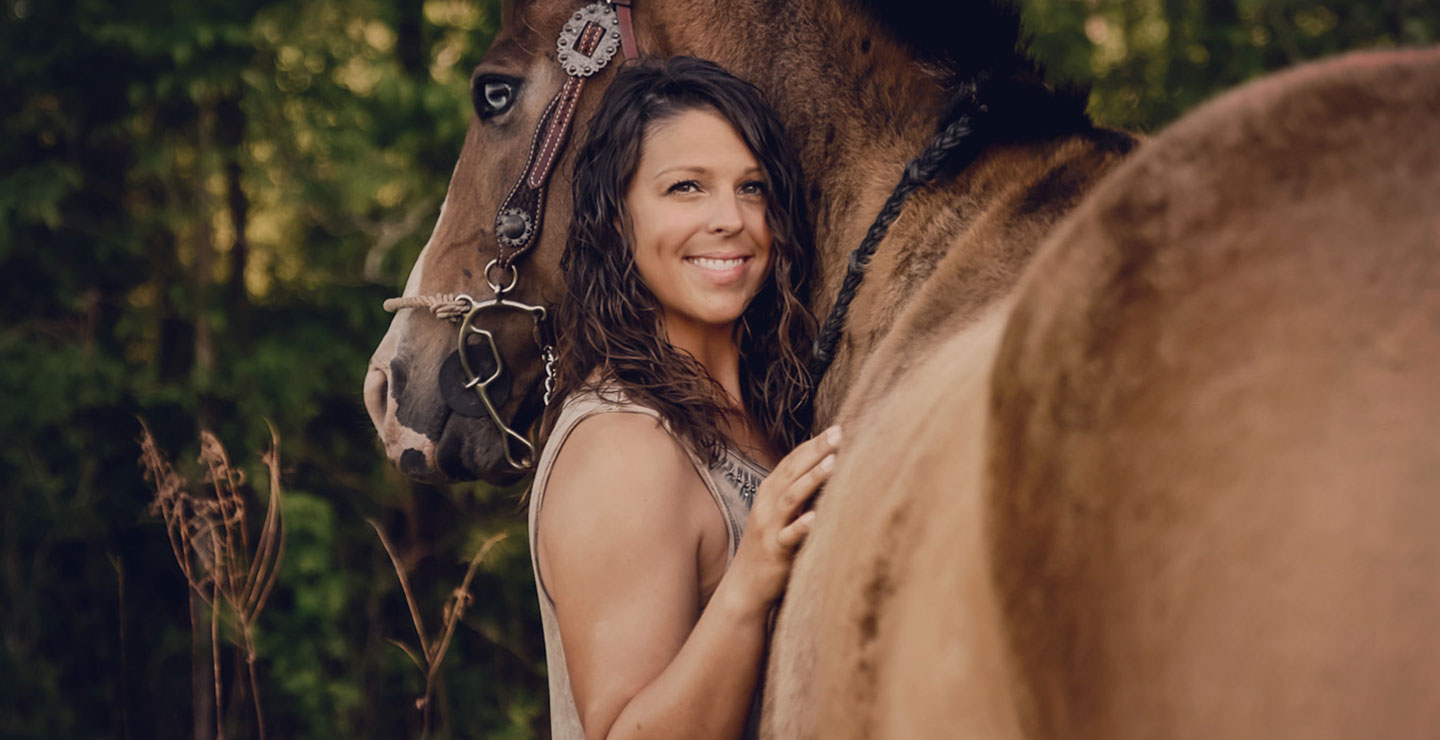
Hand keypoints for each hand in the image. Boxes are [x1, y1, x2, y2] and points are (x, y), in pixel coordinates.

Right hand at [725, 425, 841, 613]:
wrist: (745, 586)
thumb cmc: (769, 546)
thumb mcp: (780, 514)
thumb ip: (797, 492)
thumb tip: (827, 470)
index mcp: (769, 493)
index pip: (791, 461)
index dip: (812, 445)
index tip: (836, 429)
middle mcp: (767, 505)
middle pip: (792, 472)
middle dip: (815, 452)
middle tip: (838, 434)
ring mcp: (769, 527)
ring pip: (791, 498)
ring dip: (812, 479)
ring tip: (833, 463)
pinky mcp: (775, 552)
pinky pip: (789, 537)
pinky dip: (802, 526)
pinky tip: (817, 517)